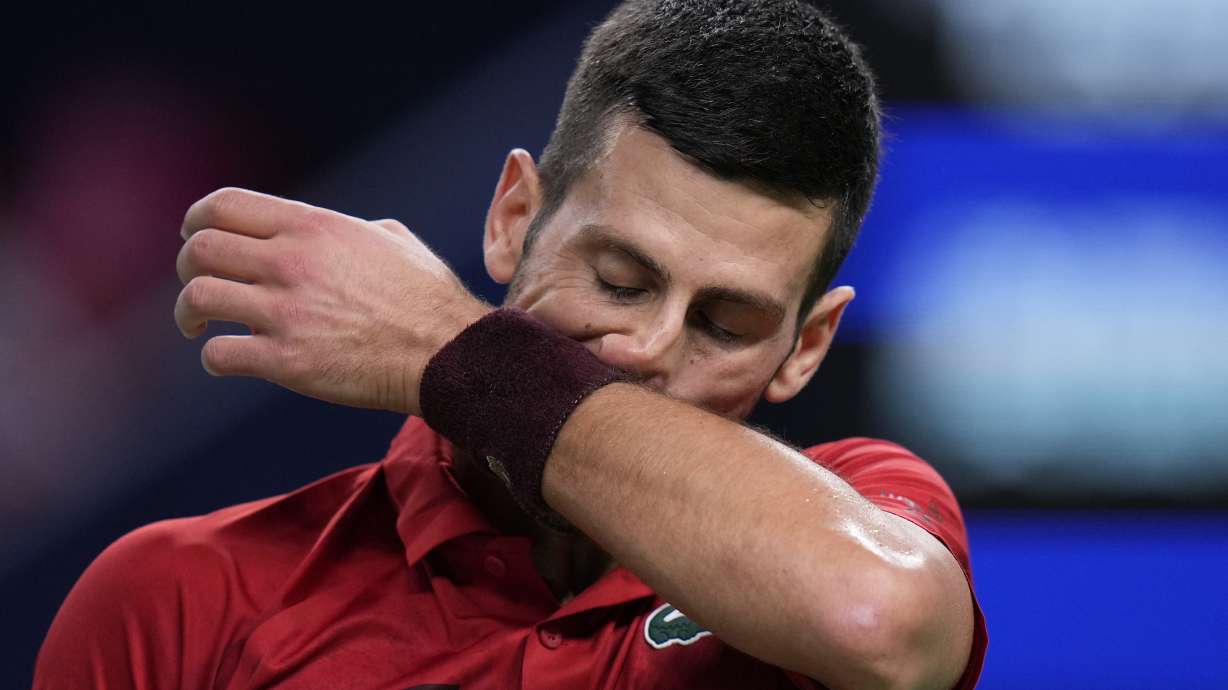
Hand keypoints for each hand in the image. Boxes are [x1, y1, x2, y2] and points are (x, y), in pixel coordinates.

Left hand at [174, 187, 489, 413]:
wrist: (447, 352)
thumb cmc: (428, 298)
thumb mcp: (394, 239)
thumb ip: (352, 228)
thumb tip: (338, 232)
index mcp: (314, 227)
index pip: (223, 205)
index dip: (197, 220)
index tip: (195, 238)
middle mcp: (292, 263)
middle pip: (200, 249)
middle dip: (188, 267)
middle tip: (200, 286)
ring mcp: (287, 312)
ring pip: (199, 298)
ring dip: (189, 313)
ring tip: (200, 325)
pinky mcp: (287, 361)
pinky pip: (219, 354)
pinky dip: (214, 357)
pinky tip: (228, 361)